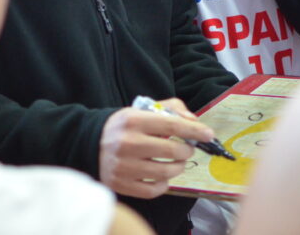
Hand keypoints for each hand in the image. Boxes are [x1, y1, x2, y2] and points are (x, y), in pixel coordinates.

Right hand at [99, 97, 214, 198]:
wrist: (91, 141)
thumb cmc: (125, 126)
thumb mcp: (143, 110)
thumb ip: (171, 109)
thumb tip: (194, 121)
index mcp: (133, 120)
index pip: (172, 126)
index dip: (194, 131)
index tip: (208, 134)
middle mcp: (127, 143)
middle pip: (172, 151)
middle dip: (186, 151)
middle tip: (186, 149)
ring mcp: (123, 166)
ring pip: (165, 173)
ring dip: (178, 168)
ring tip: (176, 163)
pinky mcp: (121, 184)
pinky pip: (153, 190)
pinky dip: (164, 184)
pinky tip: (163, 176)